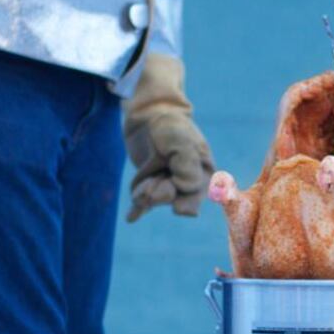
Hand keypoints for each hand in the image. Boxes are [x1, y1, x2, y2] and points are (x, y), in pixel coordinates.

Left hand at [123, 54, 213, 221]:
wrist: (148, 115)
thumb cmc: (170, 126)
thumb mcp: (180, 139)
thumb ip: (186, 162)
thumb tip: (187, 187)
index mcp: (202, 171)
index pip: (196, 195)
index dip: (186, 201)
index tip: (177, 206)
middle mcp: (186, 181)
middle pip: (176, 200)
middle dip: (162, 197)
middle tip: (150, 191)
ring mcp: (166, 183)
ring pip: (156, 200)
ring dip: (147, 197)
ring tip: (141, 190)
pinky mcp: (149, 184)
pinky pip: (144, 201)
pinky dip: (138, 210)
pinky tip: (131, 218)